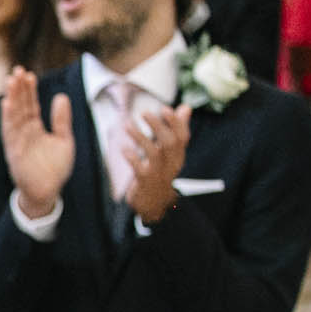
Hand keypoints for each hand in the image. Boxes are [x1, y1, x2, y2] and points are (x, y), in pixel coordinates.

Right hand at [0, 67, 74, 217]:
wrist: (48, 192)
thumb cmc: (55, 168)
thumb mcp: (64, 140)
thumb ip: (62, 119)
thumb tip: (61, 96)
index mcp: (35, 129)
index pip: (31, 105)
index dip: (30, 90)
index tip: (29, 74)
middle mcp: (24, 133)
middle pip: (20, 106)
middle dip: (18, 89)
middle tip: (17, 70)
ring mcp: (18, 141)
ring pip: (13, 116)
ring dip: (12, 98)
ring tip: (11, 81)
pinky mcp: (14, 152)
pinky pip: (10, 132)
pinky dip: (8, 118)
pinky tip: (7, 104)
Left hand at [122, 104, 191, 223]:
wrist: (154, 204)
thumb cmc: (161, 171)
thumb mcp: (170, 153)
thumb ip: (176, 130)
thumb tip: (186, 107)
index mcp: (178, 155)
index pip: (183, 137)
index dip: (176, 122)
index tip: (165, 108)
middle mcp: (171, 163)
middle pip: (169, 143)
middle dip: (158, 126)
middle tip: (144, 112)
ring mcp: (158, 173)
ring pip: (154, 153)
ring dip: (140, 137)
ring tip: (127, 125)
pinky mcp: (145, 182)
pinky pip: (140, 169)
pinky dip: (132, 157)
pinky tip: (123, 148)